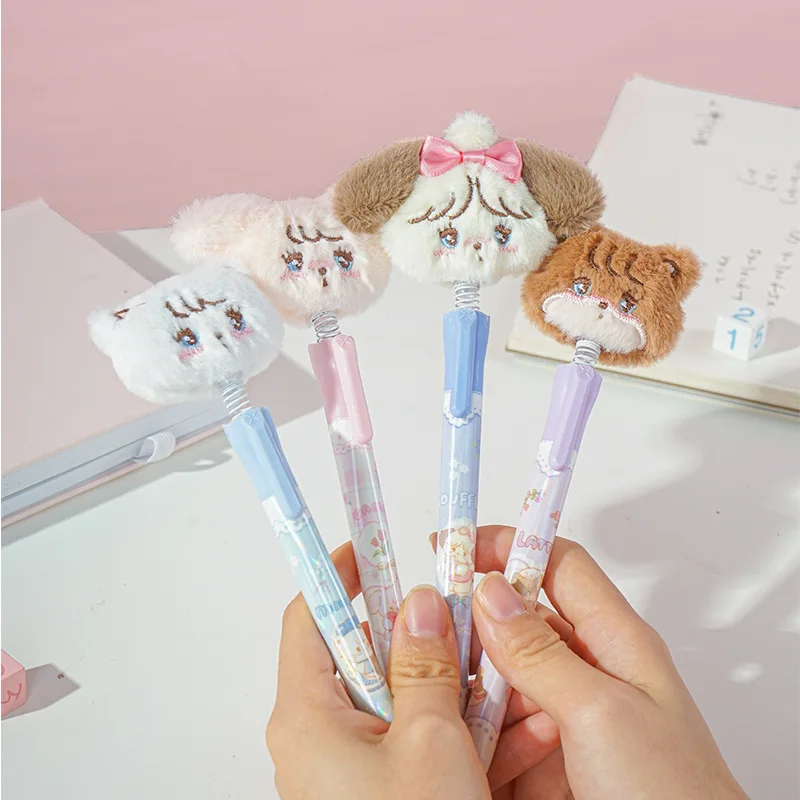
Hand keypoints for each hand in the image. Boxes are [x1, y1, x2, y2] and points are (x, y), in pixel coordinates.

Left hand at [266, 542, 558, 798]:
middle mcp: (324, 737)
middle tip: (473, 620)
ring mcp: (357, 767)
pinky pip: (424, 742)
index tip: (376, 546)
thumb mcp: (428, 744)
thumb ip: (424, 665)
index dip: (340, 574)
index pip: (311, 616)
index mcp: (309, 714)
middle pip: (372, 656)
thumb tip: (418, 603)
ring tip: (516, 680)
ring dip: (463, 688)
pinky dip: (466, 732)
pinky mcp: (388, 791)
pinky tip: (520, 730)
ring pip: (410, 700)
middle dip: (432, 639)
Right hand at [468, 525, 748, 799]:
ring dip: (472, 681)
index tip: (458, 544)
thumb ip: (542, 652)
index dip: (510, 545)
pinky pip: (497, 726)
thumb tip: (492, 593)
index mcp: (616, 642)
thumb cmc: (675, 796)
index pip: (559, 565)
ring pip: (500, 675)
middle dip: (474, 619)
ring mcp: (564, 717)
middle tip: (433, 622)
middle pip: (520, 620)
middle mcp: (589, 672)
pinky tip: (466, 739)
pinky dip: (476, 728)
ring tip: (444, 685)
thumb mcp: (603, 714)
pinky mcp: (544, 758)